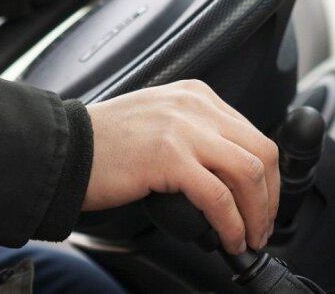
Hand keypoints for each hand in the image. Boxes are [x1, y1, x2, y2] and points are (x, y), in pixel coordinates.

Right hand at [84, 80, 279, 254]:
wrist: (63, 149)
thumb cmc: (104, 144)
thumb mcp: (160, 123)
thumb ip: (194, 136)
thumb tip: (227, 177)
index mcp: (196, 95)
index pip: (252, 133)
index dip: (268, 176)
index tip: (263, 202)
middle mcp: (195, 106)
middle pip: (261, 151)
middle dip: (271, 196)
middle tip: (263, 225)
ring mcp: (184, 128)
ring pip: (249, 172)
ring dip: (257, 213)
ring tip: (250, 236)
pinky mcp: (170, 157)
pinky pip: (219, 197)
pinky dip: (232, 224)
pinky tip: (229, 239)